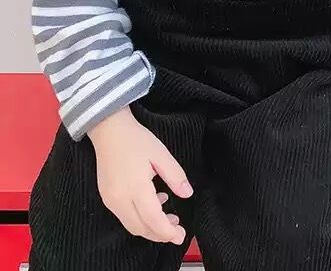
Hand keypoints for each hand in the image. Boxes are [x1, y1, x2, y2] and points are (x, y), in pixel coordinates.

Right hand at [88, 106, 191, 243]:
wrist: (109, 130)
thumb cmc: (137, 140)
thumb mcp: (161, 154)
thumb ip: (175, 176)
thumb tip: (187, 194)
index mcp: (135, 188)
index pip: (153, 219)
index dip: (168, 231)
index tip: (181, 235)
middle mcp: (119, 199)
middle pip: (141, 228)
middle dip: (160, 234)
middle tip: (178, 229)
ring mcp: (110, 200)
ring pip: (131, 225)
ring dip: (150, 227)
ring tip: (170, 216)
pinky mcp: (106, 197)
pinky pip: (124, 216)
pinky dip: (140, 218)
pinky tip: (154, 203)